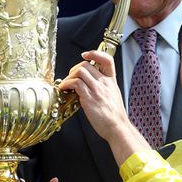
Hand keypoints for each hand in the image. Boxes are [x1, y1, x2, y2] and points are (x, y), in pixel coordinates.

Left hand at [59, 50, 148, 165]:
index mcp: (111, 81)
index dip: (95, 53)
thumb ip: (103, 87)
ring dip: (69, 76)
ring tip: (66, 84)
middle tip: (71, 76)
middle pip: (87, 64)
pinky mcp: (89, 98)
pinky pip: (75, 83)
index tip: (85, 55)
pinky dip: (66, 84)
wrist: (118, 128)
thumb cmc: (114, 116)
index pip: (107, 60)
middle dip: (74, 68)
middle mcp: (105, 83)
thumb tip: (87, 84)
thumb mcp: (113, 96)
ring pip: (80, 71)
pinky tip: (64, 88)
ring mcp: (97, 90)